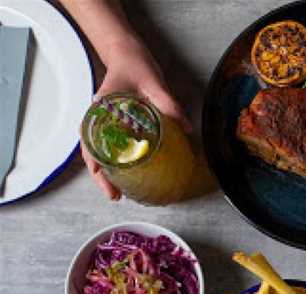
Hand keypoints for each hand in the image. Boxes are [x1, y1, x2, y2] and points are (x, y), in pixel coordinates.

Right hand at [83, 40, 189, 198]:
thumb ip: (168, 102)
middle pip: (93, 154)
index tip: (102, 178)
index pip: (89, 141)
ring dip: (109, 173)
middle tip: (115, 197)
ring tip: (120, 192)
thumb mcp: (152, 82)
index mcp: (99, 110)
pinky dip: (118, 163)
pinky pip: (114, 147)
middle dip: (101, 177)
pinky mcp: (116, 125)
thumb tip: (186, 127)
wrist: (127, 54)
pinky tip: (130, 175)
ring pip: (101, 153)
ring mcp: (106, 124)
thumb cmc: (135, 65)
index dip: (94, 163)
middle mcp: (98, 120)